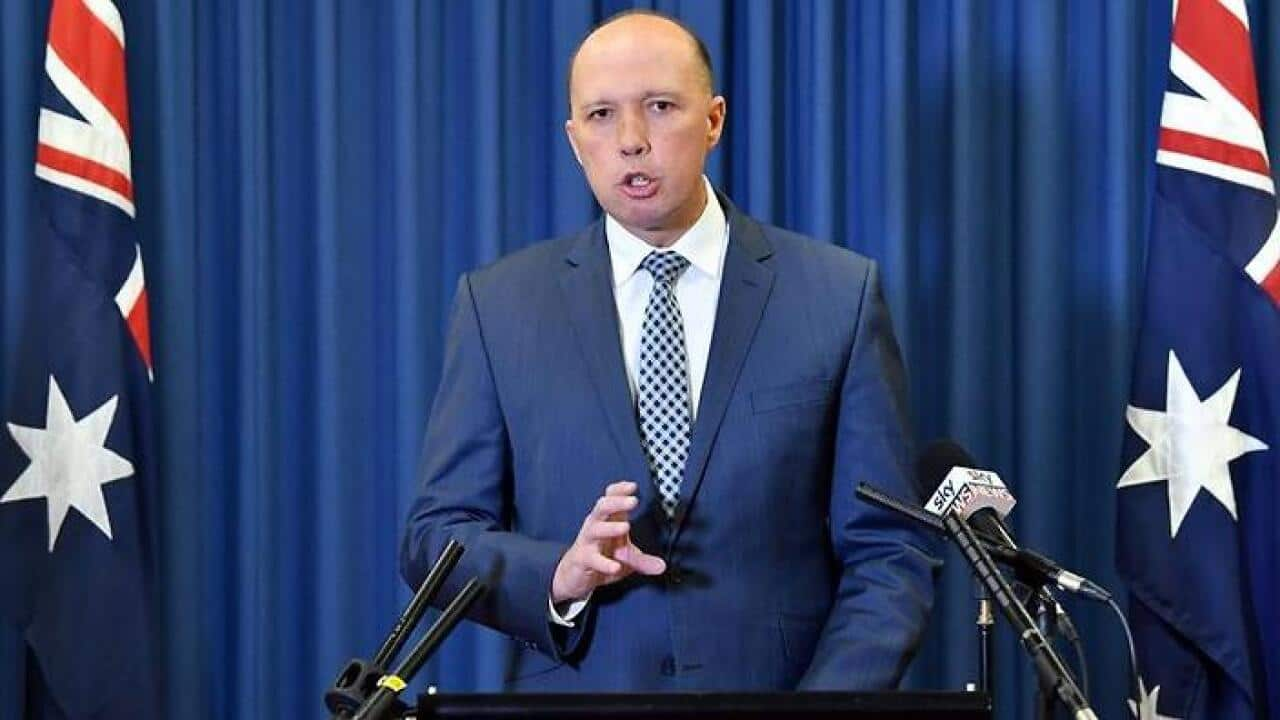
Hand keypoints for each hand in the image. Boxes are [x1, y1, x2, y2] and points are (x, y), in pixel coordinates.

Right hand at [551, 481, 666, 603]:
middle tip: (633, 501)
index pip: (610, 497)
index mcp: (607, 520)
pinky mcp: (582, 560)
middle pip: (602, 507)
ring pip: (595, 529)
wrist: (575, 576)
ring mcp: (588, 542)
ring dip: (610, 527)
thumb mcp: (626, 558)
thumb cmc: (602, 557)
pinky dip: (604, 563)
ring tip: (626, 527)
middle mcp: (595, 526)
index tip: (633, 486)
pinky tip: (615, 567)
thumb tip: (663, 567)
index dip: (619, 490)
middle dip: (617, 502)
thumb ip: (643, 561)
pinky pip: (592, 559)